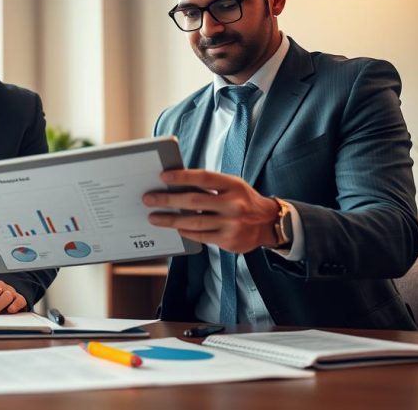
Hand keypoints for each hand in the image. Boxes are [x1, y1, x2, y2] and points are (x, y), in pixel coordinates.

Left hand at [143, 169, 279, 253]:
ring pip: (194, 221)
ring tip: (154, 217)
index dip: (182, 176)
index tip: (163, 177)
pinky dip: (186, 232)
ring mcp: (232, 224)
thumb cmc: (242, 200)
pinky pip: (201, 236)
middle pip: (194, 201)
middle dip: (167, 200)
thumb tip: (176, 185)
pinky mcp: (229, 241)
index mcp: (233, 185)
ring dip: (170, 220)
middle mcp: (234, 204)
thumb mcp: (232, 186)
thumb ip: (209, 186)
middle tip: (149, 199)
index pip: (203, 178)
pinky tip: (175, 228)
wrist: (268, 223)